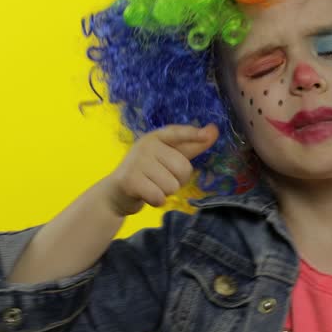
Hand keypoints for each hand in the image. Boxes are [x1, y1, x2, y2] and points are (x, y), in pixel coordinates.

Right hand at [102, 123, 218, 215]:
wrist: (116, 193)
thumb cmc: (148, 173)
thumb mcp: (168, 156)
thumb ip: (192, 145)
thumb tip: (214, 130)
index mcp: (157, 137)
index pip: (178, 133)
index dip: (194, 134)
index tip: (210, 132)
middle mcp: (146, 145)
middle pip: (183, 168)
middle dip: (178, 180)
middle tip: (161, 179)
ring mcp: (136, 161)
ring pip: (172, 185)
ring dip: (166, 192)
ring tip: (152, 186)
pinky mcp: (130, 180)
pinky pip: (159, 196)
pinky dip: (157, 201)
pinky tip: (146, 195)